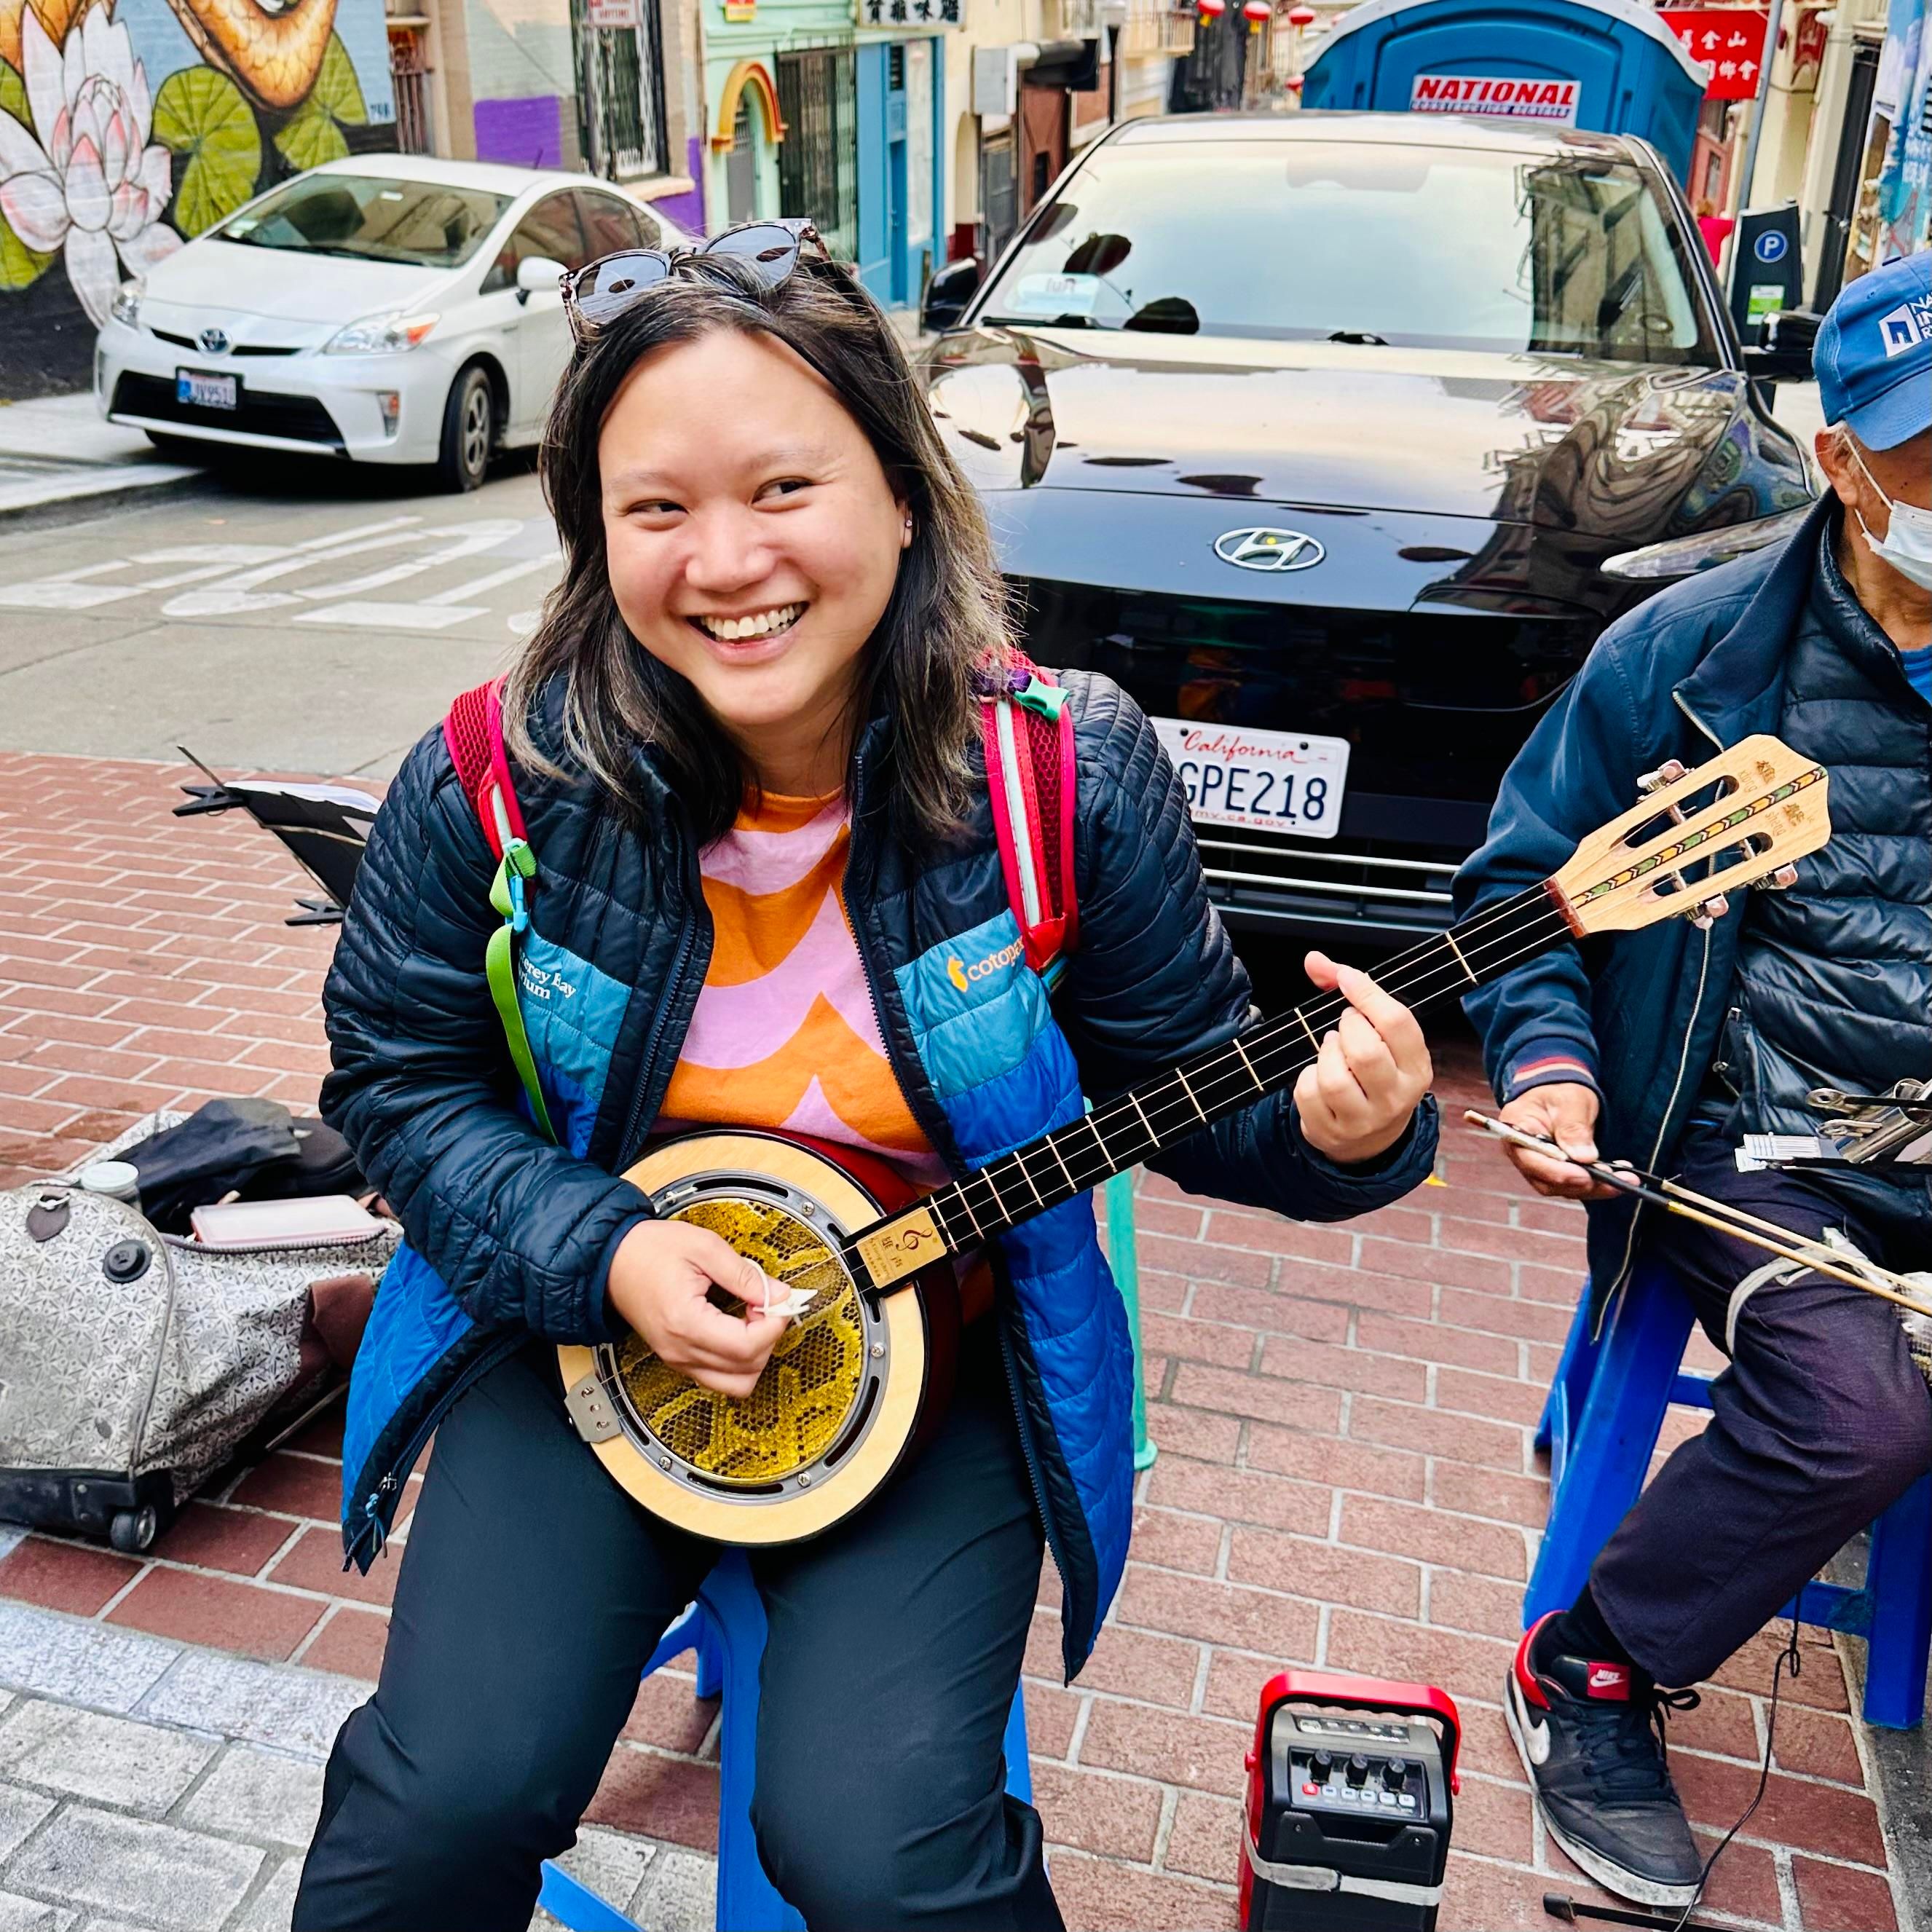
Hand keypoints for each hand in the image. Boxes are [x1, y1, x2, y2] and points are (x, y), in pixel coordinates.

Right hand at [605, 1220, 791, 1397]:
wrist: (610, 1260)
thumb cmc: (648, 1250)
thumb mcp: (704, 1247)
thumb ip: (745, 1274)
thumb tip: (779, 1295)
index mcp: (686, 1323)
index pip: (747, 1347)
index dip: (774, 1325)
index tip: (778, 1300)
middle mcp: (681, 1351)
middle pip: (747, 1371)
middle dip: (768, 1338)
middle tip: (766, 1304)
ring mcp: (678, 1360)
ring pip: (735, 1384)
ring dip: (755, 1354)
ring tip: (751, 1317)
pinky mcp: (677, 1359)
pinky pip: (719, 1377)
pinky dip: (738, 1359)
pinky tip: (737, 1326)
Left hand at [1291, 952, 1432, 1166]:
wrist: (1371, 1138)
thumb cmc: (1375, 1073)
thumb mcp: (1380, 1037)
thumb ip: (1352, 993)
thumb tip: (1314, 961)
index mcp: (1416, 1068)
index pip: (1396, 1022)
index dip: (1367, 992)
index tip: (1347, 978)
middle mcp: (1395, 1097)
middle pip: (1365, 1051)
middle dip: (1347, 1027)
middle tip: (1346, 1026)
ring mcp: (1364, 1119)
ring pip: (1334, 1077)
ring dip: (1326, 1054)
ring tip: (1333, 1050)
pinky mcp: (1332, 1131)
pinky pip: (1308, 1093)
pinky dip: (1307, 1076)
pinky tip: (1319, 1076)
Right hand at [1494, 1082, 1616, 1199]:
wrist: (1560, 1092)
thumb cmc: (1559, 1091)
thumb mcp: (1570, 1100)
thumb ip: (1573, 1127)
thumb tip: (1583, 1158)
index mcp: (1516, 1131)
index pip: (1531, 1160)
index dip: (1557, 1173)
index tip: (1585, 1175)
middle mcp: (1523, 1155)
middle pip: (1548, 1181)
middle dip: (1583, 1183)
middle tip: (1614, 1180)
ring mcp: (1540, 1167)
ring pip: (1565, 1188)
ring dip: (1596, 1187)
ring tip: (1626, 1178)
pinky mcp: (1558, 1172)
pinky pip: (1576, 1184)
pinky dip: (1598, 1183)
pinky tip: (1620, 1176)